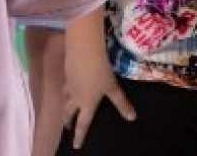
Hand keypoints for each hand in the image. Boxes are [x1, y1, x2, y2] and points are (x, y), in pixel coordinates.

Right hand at [61, 33, 134, 148]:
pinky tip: (69, 85)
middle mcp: (75, 96)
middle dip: (67, 121)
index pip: (83, 123)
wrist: (84, 50)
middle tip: (67, 128)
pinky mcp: (67, 72)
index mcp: (86, 103)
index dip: (80, 135)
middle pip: (68, 112)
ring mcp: (69, 83)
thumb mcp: (113, 88)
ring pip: (64, 98)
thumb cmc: (100, 71)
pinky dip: (66, 90)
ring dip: (64, 106)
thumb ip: (121, 103)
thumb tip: (132, 118)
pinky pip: (65, 85)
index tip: (76, 146)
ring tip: (66, 108)